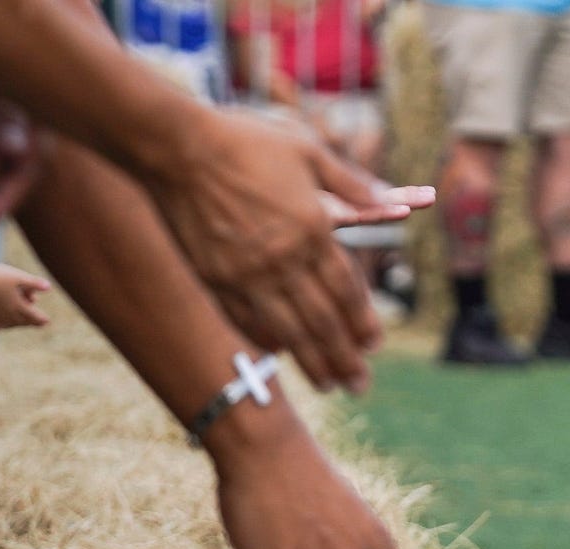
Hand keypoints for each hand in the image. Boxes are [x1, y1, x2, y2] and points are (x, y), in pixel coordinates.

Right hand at [140, 107, 432, 394]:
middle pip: (322, 322)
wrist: (176, 148)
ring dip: (311, 363)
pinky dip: (266, 344)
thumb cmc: (245, 141)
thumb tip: (393, 201)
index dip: (363, 321)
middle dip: (344, 358)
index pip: (347, 289)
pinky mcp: (215, 280)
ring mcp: (247, 275)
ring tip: (328, 385)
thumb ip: (351, 182)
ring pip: (287, 332)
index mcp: (313, 229)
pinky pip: (246, 322)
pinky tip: (280, 358)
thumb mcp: (307, 150)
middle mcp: (283, 260)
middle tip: (359, 384)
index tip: (373, 343)